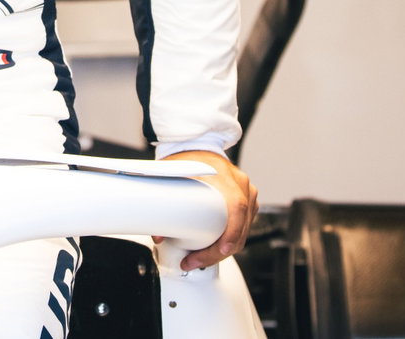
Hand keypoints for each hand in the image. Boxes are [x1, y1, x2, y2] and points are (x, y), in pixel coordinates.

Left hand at [167, 150, 256, 269]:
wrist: (197, 144)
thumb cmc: (186, 158)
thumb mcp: (172, 174)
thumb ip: (164, 201)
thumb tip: (158, 235)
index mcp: (226, 177)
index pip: (237, 208)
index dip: (232, 233)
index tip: (220, 250)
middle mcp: (241, 185)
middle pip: (240, 226)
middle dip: (218, 251)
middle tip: (195, 261)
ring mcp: (246, 192)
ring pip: (244, 230)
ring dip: (224, 249)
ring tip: (200, 258)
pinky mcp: (246, 200)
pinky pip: (244, 225)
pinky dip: (231, 239)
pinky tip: (214, 248)